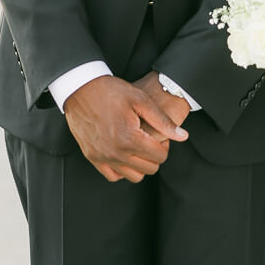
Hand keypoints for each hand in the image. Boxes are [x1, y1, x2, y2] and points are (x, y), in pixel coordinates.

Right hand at [63, 75, 187, 183]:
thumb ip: (163, 121)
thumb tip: (183, 136)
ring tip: (138, 145)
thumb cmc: (111, 91)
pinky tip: (124, 153)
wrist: (81, 88)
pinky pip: (113, 176)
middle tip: (150, 138)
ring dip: (140, 164)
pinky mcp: (92, 158)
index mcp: (130, 138)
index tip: (159, 133)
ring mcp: (103, 158)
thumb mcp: (140, 100)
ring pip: (133, 176)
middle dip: (155, 155)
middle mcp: (116, 153)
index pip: (160, 156)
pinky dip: (122, 169)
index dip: (164, 145)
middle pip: (149, 168)